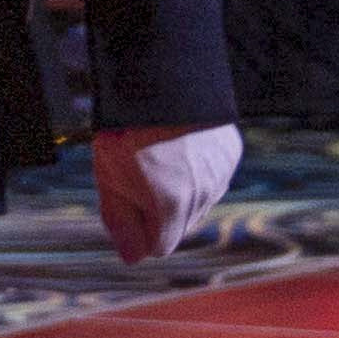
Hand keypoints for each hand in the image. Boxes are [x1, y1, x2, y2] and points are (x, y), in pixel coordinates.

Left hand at [93, 123, 241, 263]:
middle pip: (180, 226)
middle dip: (160, 212)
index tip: (127, 202)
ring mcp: (220, 173)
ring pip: (199, 203)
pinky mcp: (230, 153)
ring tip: (159, 157)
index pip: (159, 247)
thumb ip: (119, 223)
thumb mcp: (108, 177)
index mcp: (170, 206)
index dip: (139, 230)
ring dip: (181, 192)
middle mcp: (202, 195)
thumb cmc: (126, 129)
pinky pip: (214, 177)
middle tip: (138, 173)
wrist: (158, 79)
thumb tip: (132, 258)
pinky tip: (180, 147)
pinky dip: (198, 170)